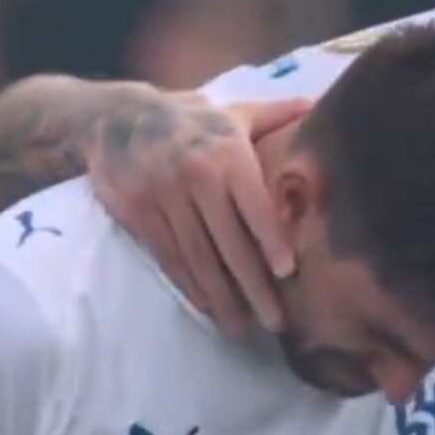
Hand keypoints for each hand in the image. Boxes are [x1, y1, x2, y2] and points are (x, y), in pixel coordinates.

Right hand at [84, 88, 313, 337]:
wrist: (117, 116)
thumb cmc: (190, 118)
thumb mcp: (232, 112)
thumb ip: (275, 115)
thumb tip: (317, 106)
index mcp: (227, 153)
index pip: (253, 205)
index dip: (270, 240)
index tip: (286, 273)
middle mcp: (196, 176)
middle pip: (229, 242)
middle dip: (253, 286)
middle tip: (275, 322)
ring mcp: (164, 197)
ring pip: (198, 257)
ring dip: (221, 297)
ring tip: (242, 328)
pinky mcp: (139, 213)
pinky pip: (169, 257)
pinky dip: (190, 286)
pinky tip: (208, 307)